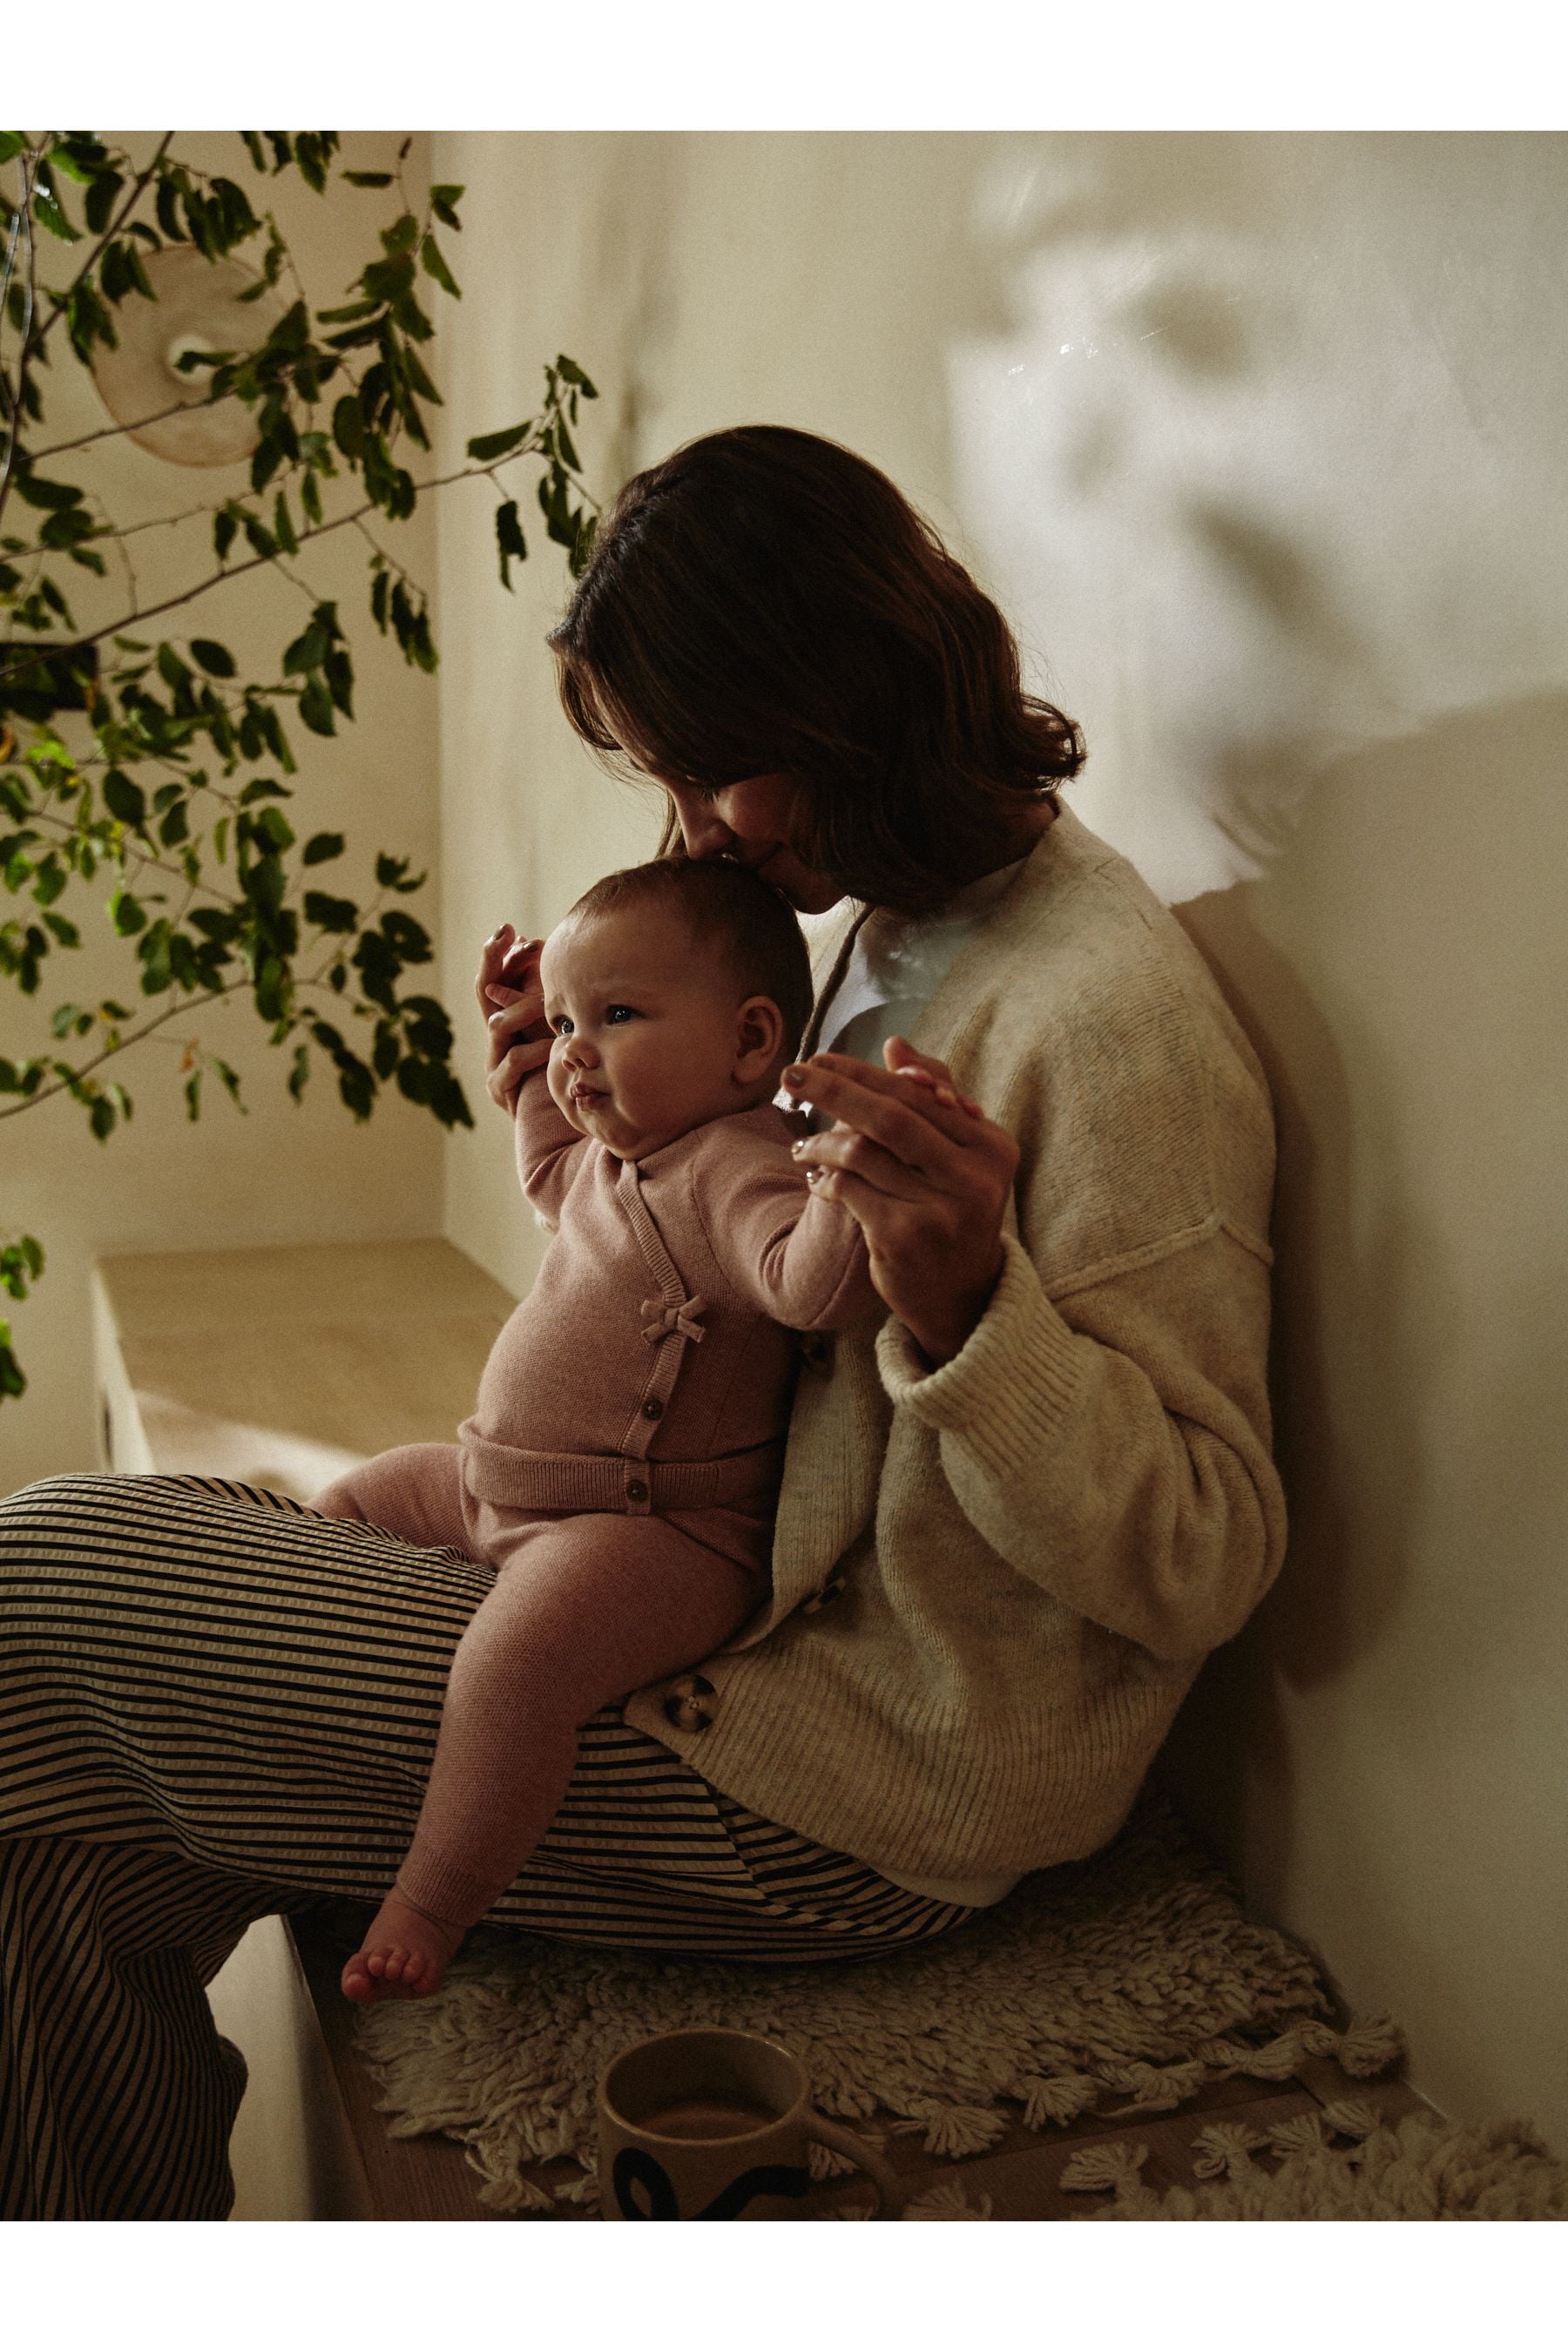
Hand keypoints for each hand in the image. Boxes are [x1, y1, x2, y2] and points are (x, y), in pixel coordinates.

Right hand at [475, 923, 550, 1114]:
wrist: (559, 1128)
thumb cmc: (567, 1072)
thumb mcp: (564, 1027)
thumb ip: (556, 997)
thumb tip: (552, 953)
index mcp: (508, 1018)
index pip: (497, 977)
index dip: (501, 954)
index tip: (512, 931)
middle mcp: (496, 1038)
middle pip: (483, 991)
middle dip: (490, 960)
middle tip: (501, 936)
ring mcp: (494, 1062)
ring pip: (497, 1024)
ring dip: (523, 1008)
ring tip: (547, 1000)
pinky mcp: (500, 1089)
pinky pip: (514, 1062)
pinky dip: (534, 1051)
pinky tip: (553, 1045)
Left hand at [782, 1035, 1018, 1367]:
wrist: (961, 1294)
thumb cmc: (953, 1209)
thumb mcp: (957, 1156)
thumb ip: (930, 1099)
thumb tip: (895, 1044)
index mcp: (992, 1147)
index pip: (921, 1095)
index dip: (867, 1073)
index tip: (822, 1058)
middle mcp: (973, 1178)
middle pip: (891, 1116)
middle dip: (836, 1090)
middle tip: (793, 1074)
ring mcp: (939, 1211)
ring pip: (863, 1153)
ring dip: (822, 1143)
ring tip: (802, 1147)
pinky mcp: (903, 1239)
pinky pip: (849, 1190)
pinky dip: (825, 1180)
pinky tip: (816, 1181)